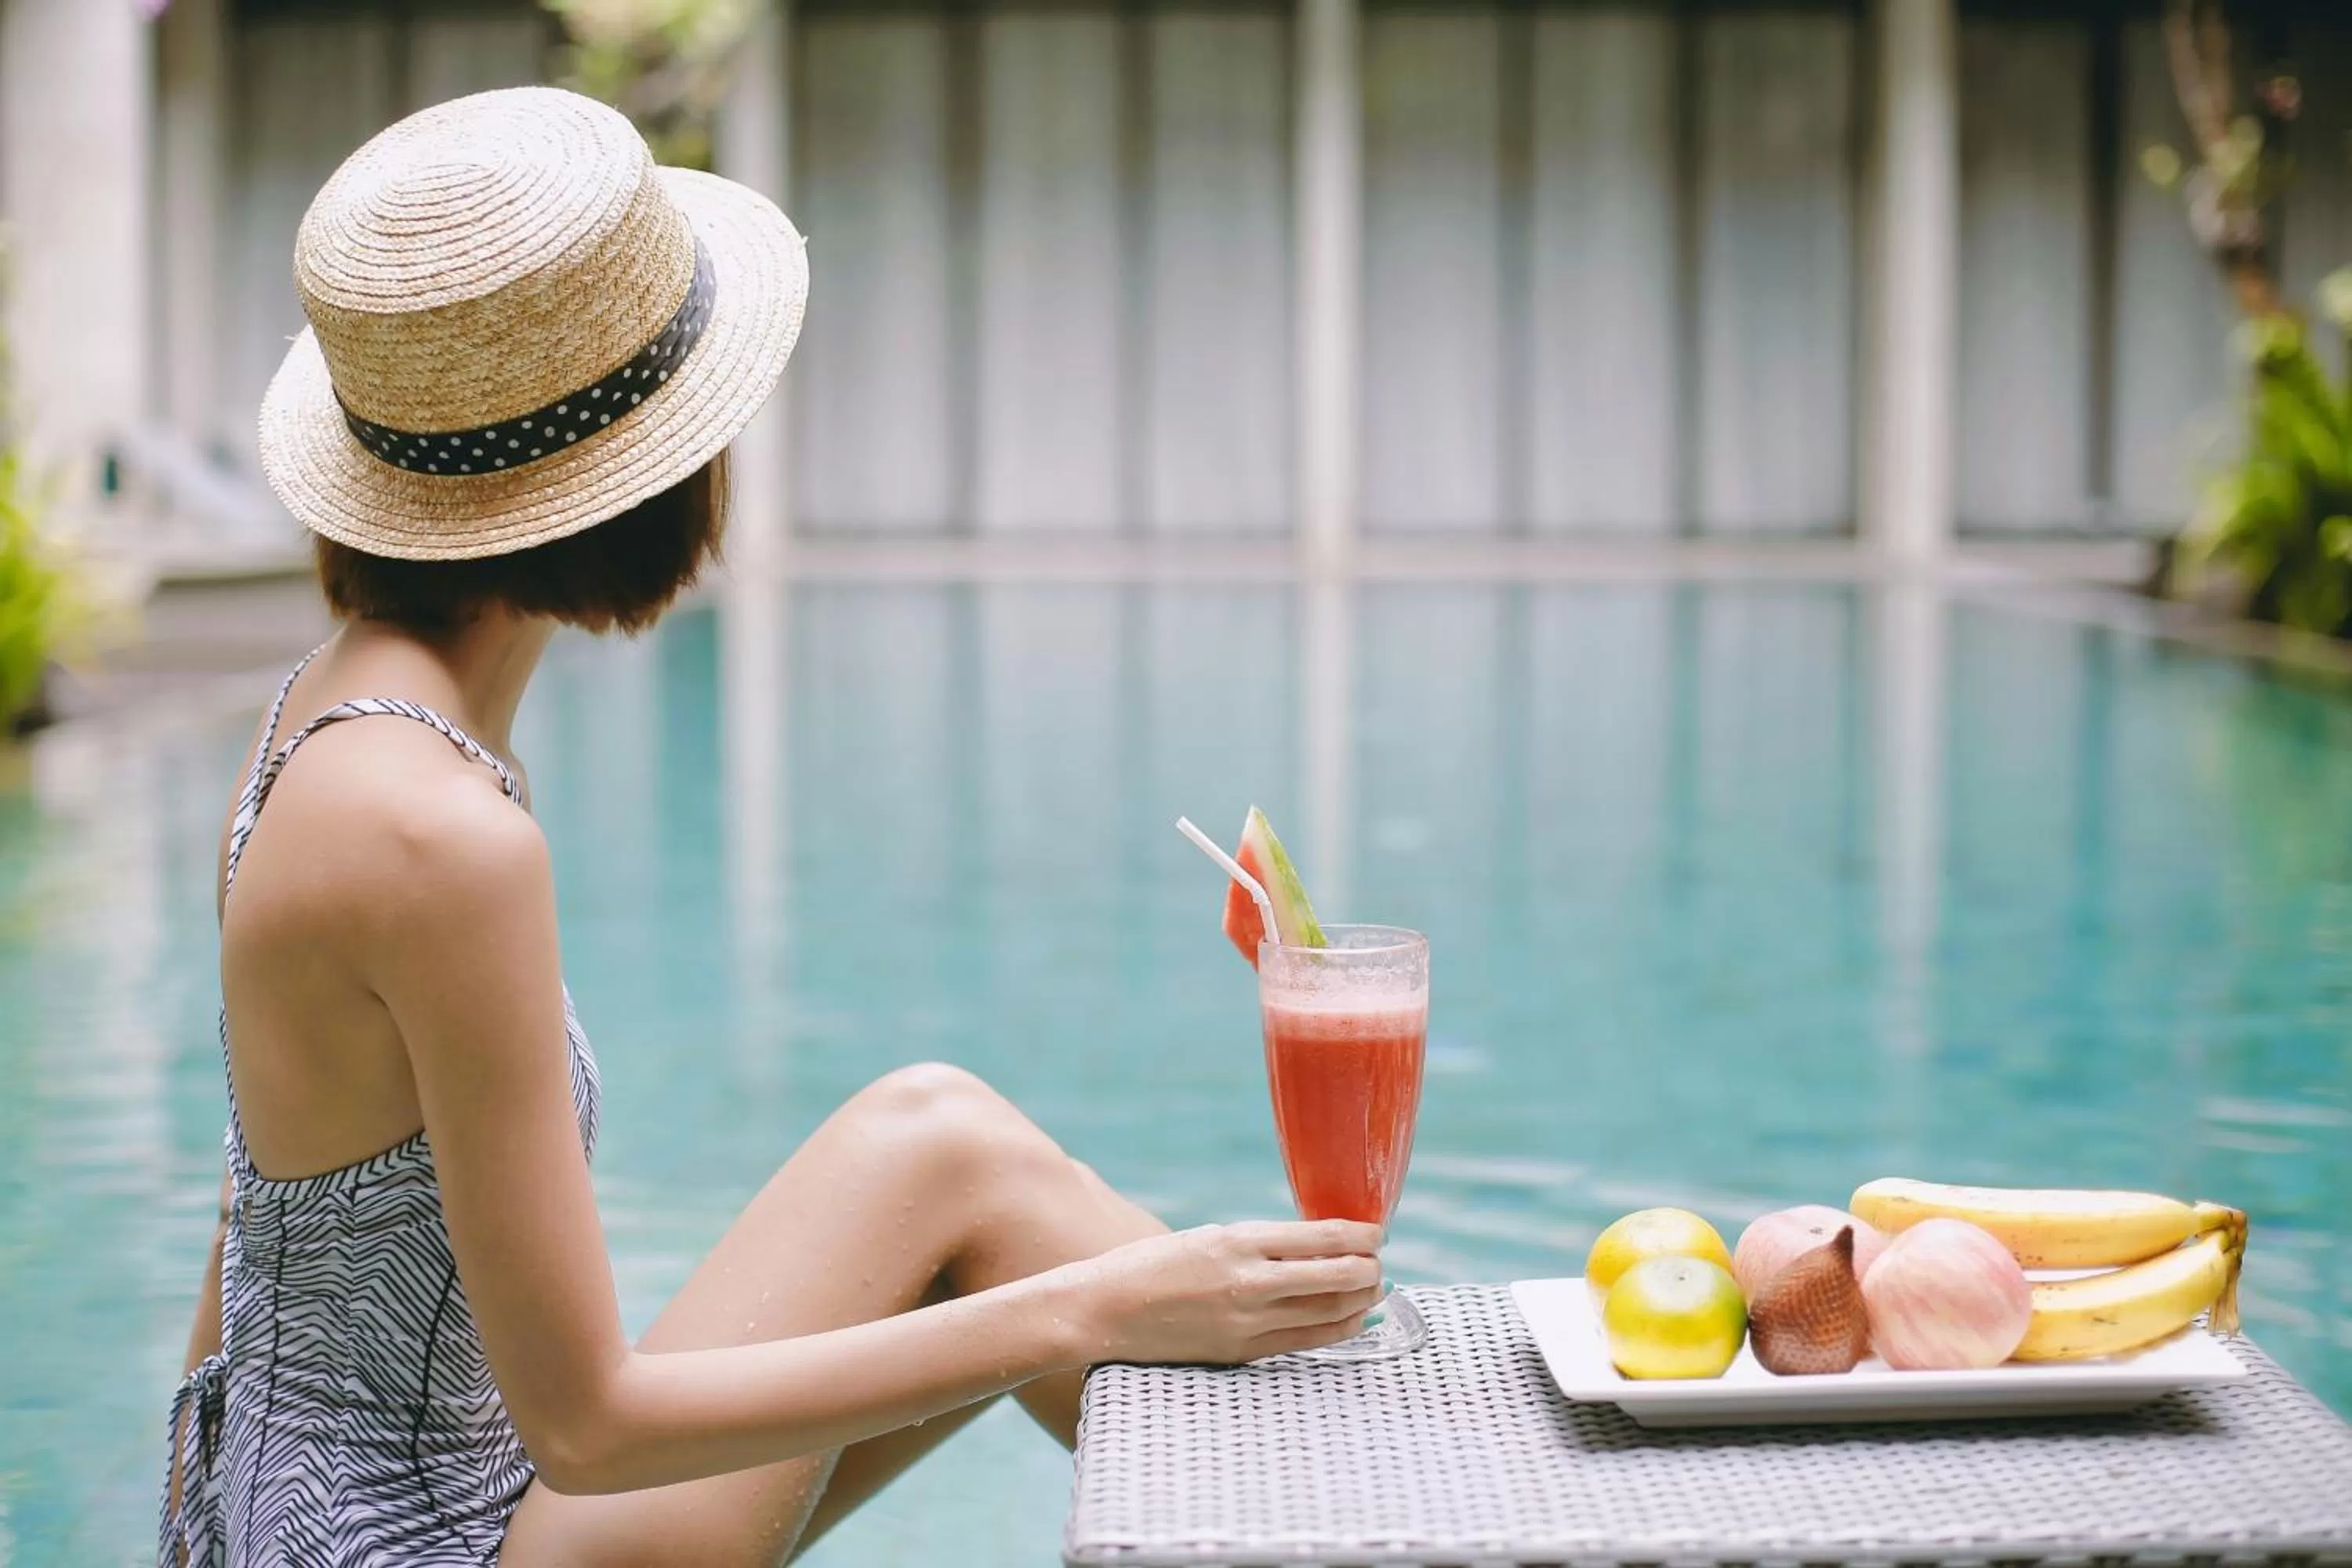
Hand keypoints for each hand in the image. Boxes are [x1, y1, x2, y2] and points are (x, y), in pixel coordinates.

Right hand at [1062, 1220, 1384, 1365]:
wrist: (1101, 1311)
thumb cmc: (1150, 1267)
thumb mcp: (1206, 1238)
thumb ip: (1256, 1245)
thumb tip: (1312, 1249)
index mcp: (1237, 1241)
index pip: (1321, 1237)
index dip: (1360, 1235)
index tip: (1377, 1232)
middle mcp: (1248, 1281)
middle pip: (1335, 1276)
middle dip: (1368, 1268)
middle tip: (1379, 1261)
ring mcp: (1246, 1322)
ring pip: (1327, 1312)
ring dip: (1359, 1300)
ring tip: (1373, 1288)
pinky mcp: (1239, 1352)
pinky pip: (1303, 1341)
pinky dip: (1336, 1328)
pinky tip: (1351, 1320)